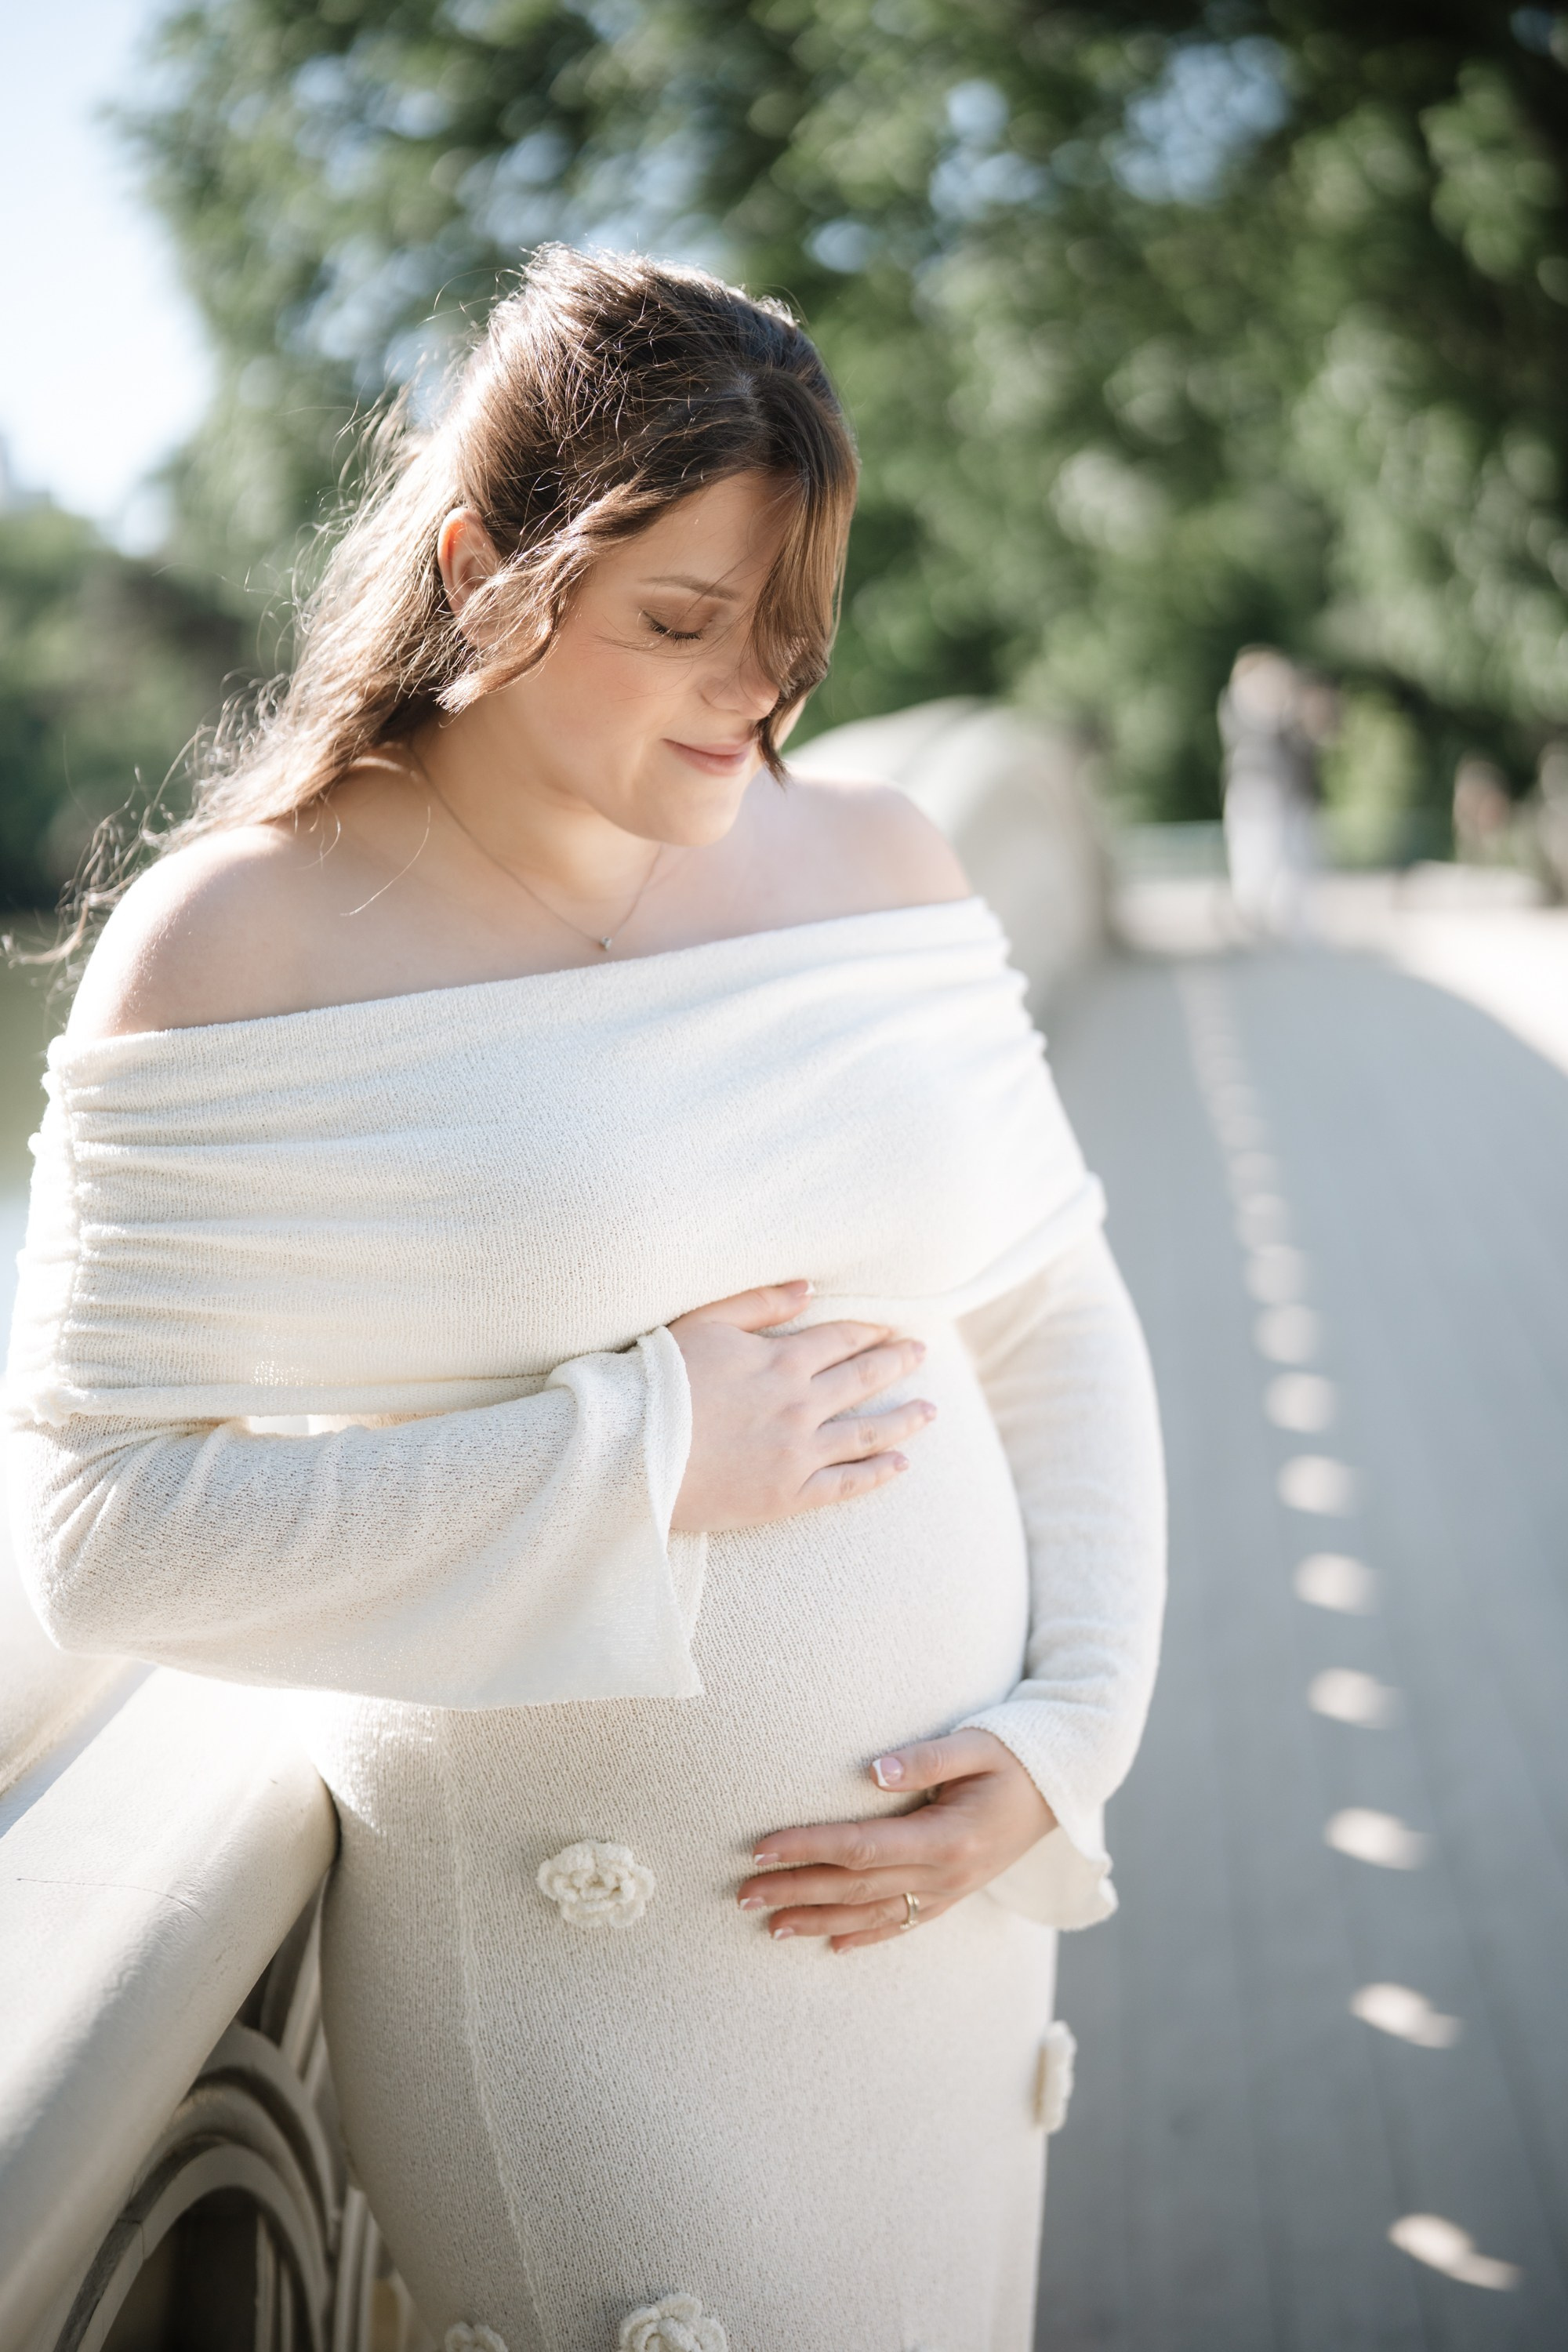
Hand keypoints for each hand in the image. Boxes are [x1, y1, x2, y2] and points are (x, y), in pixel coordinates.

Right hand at [668, 1281, 934, 1532]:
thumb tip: (809, 1289)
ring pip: (869, 1433)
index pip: (841, 1339)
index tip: (890, 1327)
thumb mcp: (704, 1323)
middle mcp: (801, 1405)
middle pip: (863, 1379)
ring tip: (930, 1410)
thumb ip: (759, 1304)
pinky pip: (847, 1483)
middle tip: (921, 1352)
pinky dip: (879, 1472)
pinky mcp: (788, 1495)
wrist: (631, 1450)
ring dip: (905, 1418)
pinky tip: (902, 1464)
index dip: (869, 1331)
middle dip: (897, 1363)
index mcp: (782, 1361)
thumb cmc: (657, 1382)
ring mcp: (799, 1453)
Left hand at [738, 1729, 1055, 1953]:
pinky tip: (832, 1946)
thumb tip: (872, 1771)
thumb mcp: (976, 1744)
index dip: (809, 1848)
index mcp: (948, 1837)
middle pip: (856, 1888)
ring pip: (873, 1915)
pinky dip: (865, 1937)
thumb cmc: (1014, 1757)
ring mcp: (951, 1891)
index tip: (762, 1847)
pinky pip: (904, 1924)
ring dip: (819, 1922)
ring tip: (770, 1926)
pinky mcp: (953, 1895)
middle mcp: (947, 1874)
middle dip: (796, 1891)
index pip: (863, 1847)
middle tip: (743, 1894)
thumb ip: (926, 1758)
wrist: (1061, 1789)